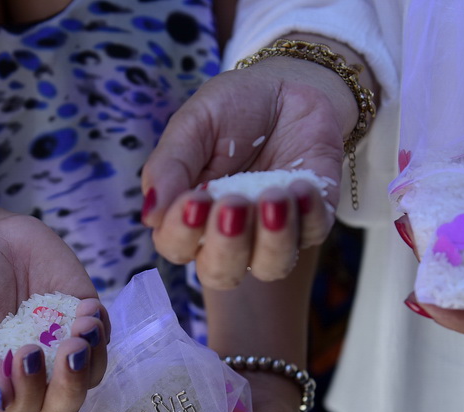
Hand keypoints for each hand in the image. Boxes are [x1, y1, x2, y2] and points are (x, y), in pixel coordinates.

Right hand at [0, 202, 109, 411]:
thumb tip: (1, 396)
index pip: (22, 408)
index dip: (29, 392)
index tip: (25, 352)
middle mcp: (35, 373)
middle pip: (64, 403)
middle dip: (71, 384)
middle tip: (69, 349)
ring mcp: (62, 347)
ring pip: (91, 375)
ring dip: (93, 356)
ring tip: (84, 324)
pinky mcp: (83, 320)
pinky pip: (104, 339)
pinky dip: (101, 328)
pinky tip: (86, 306)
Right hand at [141, 55, 351, 288]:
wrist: (290, 86)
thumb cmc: (233, 108)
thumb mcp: (194, 124)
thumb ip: (169, 165)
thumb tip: (150, 215)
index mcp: (190, 216)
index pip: (177, 246)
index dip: (182, 233)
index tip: (193, 200)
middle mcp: (230, 236)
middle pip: (222, 272)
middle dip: (227, 245)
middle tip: (233, 203)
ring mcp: (273, 233)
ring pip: (272, 266)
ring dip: (273, 239)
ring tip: (275, 197)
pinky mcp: (312, 220)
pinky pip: (313, 234)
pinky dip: (309, 215)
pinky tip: (302, 186)